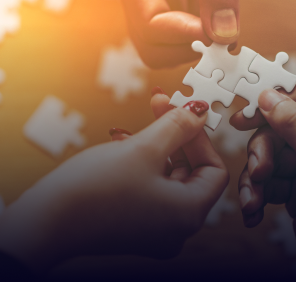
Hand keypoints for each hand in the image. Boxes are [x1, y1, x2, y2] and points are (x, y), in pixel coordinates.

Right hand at [0, 94, 228, 273]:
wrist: (44, 222)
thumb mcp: (145, 148)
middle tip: (161, 105)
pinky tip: (128, 142)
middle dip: (177, 135)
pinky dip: (146, 162)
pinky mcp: (135, 222)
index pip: (214, 169)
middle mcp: (176, 227)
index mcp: (188, 214)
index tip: (183, 113)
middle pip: (192, 170)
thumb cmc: (96, 188)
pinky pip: (152, 186)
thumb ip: (179, 126)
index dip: (200, 137)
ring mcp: (155, 227)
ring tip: (141, 122)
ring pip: (170, 176)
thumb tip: (201, 112)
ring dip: (159, 144)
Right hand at [105, 0, 251, 67]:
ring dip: (197, 45)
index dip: (183, 36)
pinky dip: (204, 35)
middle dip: (186, 48)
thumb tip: (224, 34)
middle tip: (221, 40)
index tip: (218, 36)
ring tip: (227, 30)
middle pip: (151, 43)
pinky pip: (185, 30)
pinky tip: (225, 24)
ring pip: (167, 43)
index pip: (148, 25)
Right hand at [231, 80, 295, 278]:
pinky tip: (256, 208)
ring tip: (256, 198)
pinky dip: (260, 190)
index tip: (247, 113)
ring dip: (258, 175)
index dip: (276, 100)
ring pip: (272, 150)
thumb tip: (269, 95)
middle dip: (264, 149)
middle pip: (282, 125)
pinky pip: (271, 173)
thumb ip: (295, 123)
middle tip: (258, 168)